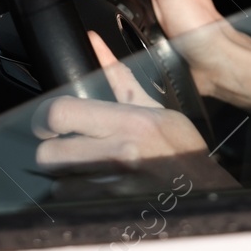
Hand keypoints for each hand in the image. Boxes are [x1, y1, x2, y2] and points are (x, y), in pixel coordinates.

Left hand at [33, 31, 237, 188]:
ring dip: (66, 177)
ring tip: (85, 170)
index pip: (60, 114)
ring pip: (58, 182)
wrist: (204, 189)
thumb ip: (119, 78)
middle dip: (54, 151)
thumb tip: (94, 41)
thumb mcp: (155, 108)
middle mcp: (119, 152)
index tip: (49, 124)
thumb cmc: (180, 147)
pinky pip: (74, 203)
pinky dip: (78, 196)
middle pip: (49, 154)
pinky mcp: (113, 209)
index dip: (46, 119)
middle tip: (66, 149)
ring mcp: (115, 185)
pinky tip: (95, 188)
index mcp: (128, 121)